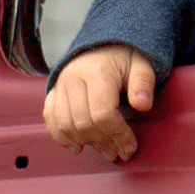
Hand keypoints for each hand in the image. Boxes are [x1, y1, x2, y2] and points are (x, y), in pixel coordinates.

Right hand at [42, 43, 155, 161]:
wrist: (102, 42)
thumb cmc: (125, 56)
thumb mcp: (142, 64)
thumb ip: (144, 83)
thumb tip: (143, 105)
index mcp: (98, 71)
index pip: (103, 114)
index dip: (117, 135)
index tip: (130, 146)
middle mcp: (74, 78)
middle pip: (83, 123)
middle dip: (104, 142)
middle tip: (119, 152)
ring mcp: (60, 85)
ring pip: (65, 125)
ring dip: (85, 143)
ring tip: (104, 150)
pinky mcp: (53, 91)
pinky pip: (50, 119)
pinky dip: (61, 136)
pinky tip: (77, 145)